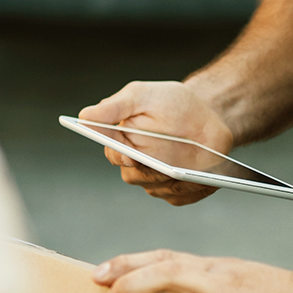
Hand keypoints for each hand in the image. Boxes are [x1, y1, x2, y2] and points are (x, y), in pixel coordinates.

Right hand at [80, 81, 233, 204]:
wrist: (207, 113)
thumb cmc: (171, 102)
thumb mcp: (142, 95)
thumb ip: (114, 107)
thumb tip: (84, 116)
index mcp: (120, 140)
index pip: (113, 153)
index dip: (120, 156)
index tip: (129, 155)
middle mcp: (134, 163)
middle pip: (133, 176)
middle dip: (149, 171)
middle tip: (165, 166)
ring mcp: (155, 178)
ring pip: (156, 189)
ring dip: (172, 179)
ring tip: (189, 171)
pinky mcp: (177, 190)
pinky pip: (180, 197)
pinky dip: (190, 189)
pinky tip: (202, 178)